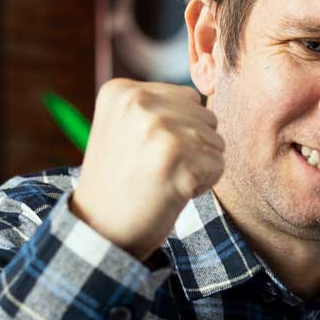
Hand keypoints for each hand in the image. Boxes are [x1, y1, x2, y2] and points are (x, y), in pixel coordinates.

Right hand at [70, 79, 225, 258]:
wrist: (100, 229)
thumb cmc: (120, 183)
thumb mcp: (124, 128)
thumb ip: (158, 107)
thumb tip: (206, 99)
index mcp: (123, 90)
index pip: (187, 98)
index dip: (178, 131)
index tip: (145, 152)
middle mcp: (139, 101)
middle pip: (206, 116)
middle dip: (192, 147)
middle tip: (155, 170)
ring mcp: (159, 126)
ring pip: (215, 141)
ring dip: (197, 166)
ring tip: (162, 180)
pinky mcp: (179, 155)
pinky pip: (218, 165)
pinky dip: (202, 185)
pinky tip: (171, 192)